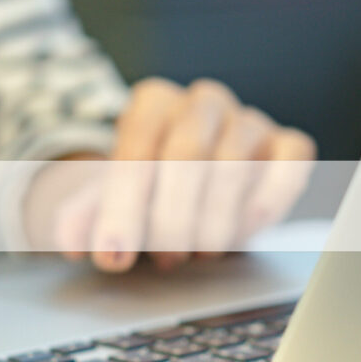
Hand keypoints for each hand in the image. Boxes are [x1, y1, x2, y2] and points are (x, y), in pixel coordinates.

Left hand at [48, 77, 315, 271]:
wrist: (193, 184)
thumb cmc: (150, 192)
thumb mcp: (109, 201)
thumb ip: (85, 218)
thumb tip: (71, 243)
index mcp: (153, 102)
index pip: (137, 145)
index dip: (123, 206)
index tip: (113, 254)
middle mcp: (202, 102)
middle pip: (188, 153)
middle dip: (171, 218)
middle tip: (163, 260)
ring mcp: (248, 120)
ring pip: (234, 164)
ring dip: (213, 221)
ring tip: (197, 255)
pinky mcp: (287, 144)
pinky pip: (289, 165)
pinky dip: (268, 201)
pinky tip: (246, 231)